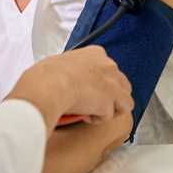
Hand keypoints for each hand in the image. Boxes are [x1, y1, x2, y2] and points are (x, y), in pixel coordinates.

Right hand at [6, 46, 132, 135]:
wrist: (49, 85)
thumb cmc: (47, 75)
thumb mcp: (61, 63)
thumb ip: (72, 69)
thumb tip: (66, 78)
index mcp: (96, 53)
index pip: (108, 69)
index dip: (100, 83)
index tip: (89, 90)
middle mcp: (108, 65)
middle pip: (122, 84)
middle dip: (110, 96)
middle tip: (93, 103)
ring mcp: (112, 83)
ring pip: (125, 101)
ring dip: (109, 109)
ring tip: (91, 112)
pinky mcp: (110, 100)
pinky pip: (111, 115)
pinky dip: (100, 119)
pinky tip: (85, 116)